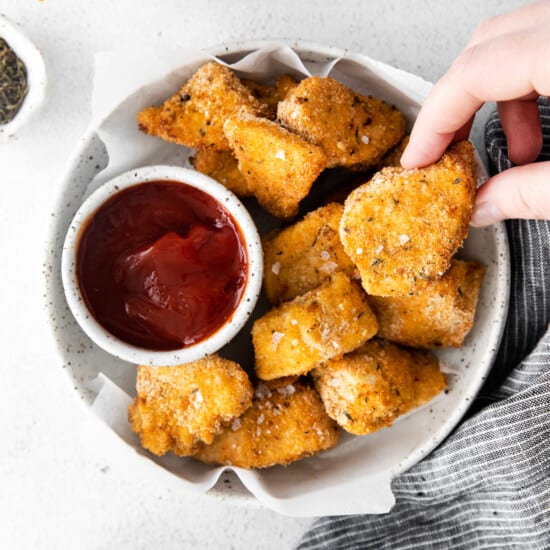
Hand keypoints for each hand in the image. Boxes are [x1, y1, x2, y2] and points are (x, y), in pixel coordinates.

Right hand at [400, 0, 549, 225]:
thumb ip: (531, 195)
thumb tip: (484, 207)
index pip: (473, 72)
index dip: (434, 121)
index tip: (419, 160)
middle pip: (485, 45)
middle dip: (457, 104)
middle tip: (448, 151)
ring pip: (517, 40)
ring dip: (497, 96)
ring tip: (511, 148)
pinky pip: (547, 43)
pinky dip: (532, 83)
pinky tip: (542, 127)